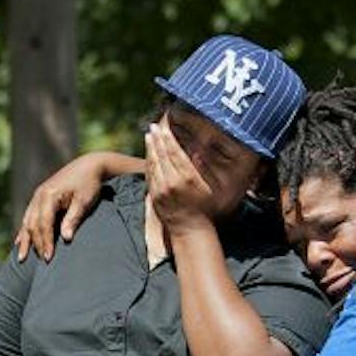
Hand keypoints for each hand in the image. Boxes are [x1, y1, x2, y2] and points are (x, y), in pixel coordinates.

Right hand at [14, 153, 116, 262]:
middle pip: (32, 225)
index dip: (46, 242)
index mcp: (49, 195)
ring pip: (27, 221)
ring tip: (22, 258)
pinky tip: (19, 242)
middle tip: (43, 261)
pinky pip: (28, 216)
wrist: (89, 165)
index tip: (49, 258)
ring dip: (25, 240)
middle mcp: (39, 195)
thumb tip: (66, 238)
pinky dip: (24, 230)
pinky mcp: (39, 197)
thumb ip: (73, 219)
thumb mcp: (84, 201)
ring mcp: (37, 196)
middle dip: (36, 244)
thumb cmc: (89, 184)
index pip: (44, 224)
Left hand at [145, 119, 218, 233]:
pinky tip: (148, 153)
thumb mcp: (206, 186)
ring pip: (153, 163)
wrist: (190, 229)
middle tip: (153, 126)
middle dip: (157, 138)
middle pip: (161, 154)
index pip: (174, 151)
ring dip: (150, 148)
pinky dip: (148, 162)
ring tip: (149, 135)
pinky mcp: (154, 196)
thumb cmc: (203, 208)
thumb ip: (199, 169)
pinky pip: (149, 175)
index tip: (164, 126)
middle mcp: (172, 182)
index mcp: (187, 177)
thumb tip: (196, 152)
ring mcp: (161, 189)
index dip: (167, 137)